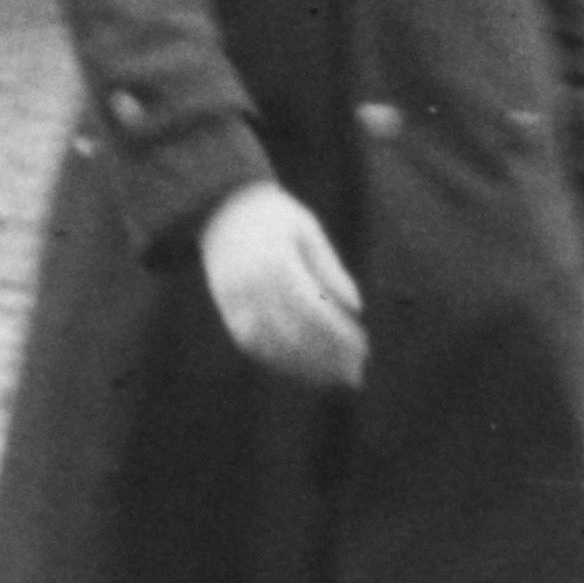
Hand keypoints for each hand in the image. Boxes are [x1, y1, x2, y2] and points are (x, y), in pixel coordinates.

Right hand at [198, 179, 368, 390]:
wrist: (218, 204)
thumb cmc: (273, 214)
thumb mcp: (308, 229)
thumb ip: (331, 268)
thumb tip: (356, 308)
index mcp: (276, 261)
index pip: (315, 311)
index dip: (341, 335)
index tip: (365, 349)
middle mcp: (251, 282)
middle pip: (294, 333)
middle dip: (328, 357)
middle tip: (356, 374)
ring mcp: (234, 296)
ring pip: (270, 344)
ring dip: (304, 366)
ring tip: (333, 378)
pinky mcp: (224, 304)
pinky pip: (249, 341)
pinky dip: (276, 359)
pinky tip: (300, 367)